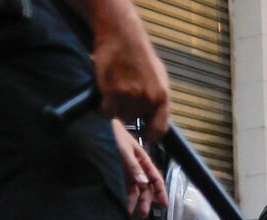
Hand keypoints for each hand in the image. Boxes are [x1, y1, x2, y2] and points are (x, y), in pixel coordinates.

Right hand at [91, 3, 170, 138]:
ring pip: (119, 116)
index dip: (150, 136)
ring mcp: (131, 97)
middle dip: (126, 111)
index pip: (159, 129)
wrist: (123, 35)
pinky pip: (106, 111)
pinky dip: (103, 105)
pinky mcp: (114, 92)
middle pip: (133, 121)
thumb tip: (155, 118)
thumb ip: (157, 99)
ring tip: (116, 87)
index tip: (144, 137)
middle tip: (123, 93)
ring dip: (114, 106)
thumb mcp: (158, 77)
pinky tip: (106, 90)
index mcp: (163, 97)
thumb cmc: (139, 55)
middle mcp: (148, 99)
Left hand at [111, 119, 166, 216]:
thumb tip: (143, 183)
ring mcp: (127, 170)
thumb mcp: (124, 149)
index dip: (161, 192)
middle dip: (146, 200)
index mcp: (143, 159)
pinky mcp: (117, 173)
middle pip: (146, 187)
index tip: (163, 205)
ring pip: (135, 189)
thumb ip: (133, 166)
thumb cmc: (112, 133)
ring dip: (134, 201)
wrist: (96, 125)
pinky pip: (124, 187)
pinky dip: (124, 196)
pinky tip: (122, 204)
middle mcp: (137, 167)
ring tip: (129, 212)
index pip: (156, 178)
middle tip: (142, 213)